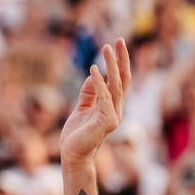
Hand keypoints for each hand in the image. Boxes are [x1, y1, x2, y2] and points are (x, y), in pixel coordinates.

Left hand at [60, 40, 130, 164]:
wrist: (72, 155)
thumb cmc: (76, 135)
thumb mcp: (82, 108)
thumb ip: (88, 93)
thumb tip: (94, 75)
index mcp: (112, 106)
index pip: (120, 80)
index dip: (120, 62)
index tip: (116, 44)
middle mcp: (116, 109)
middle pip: (123, 79)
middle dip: (121, 59)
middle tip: (118, 39)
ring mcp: (113, 116)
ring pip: (116, 86)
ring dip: (112, 66)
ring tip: (106, 48)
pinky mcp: (107, 123)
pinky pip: (104, 99)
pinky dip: (99, 83)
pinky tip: (94, 69)